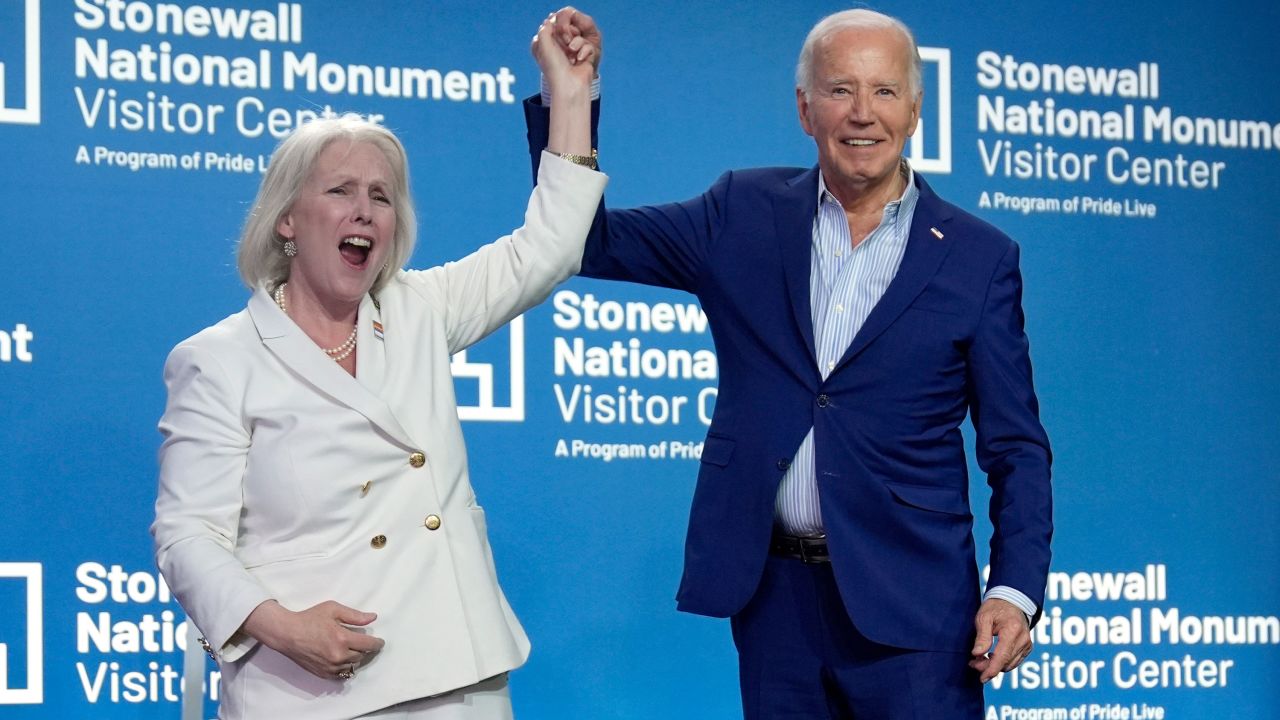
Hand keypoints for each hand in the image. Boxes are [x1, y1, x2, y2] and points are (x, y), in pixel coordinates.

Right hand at [242, 599, 384, 679]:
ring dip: (355, 658)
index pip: (369, 645)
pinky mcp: (323, 673)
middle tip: (364, 643)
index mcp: (343, 639)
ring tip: (352, 649)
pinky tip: (343, 659)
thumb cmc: (310, 618)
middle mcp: (339, 656)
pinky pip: (341, 674)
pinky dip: (345, 667)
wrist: (287, 633)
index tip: (379, 642)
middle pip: (362, 656)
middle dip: (365, 649)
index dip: (377, 643)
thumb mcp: (333, 609)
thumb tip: (373, 617)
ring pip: (352, 665)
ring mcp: (330, 667)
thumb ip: (355, 615)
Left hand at [531, 7, 600, 91]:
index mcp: (544, 45)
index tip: (557, 36)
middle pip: (567, 28)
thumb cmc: (554, 66)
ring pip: (578, 35)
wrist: (570, 85)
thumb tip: (551, 20)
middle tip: (566, 46)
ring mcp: (571, 51)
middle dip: (568, 34)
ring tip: (572, 57)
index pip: (552, 26)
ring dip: (576, 44)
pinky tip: (579, 61)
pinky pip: (588, 44)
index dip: (557, 27)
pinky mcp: (583, 55)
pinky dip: (584, 52)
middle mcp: (557, 47)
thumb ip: (545, 28)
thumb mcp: (542, 43)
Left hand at [968, 598, 1031, 681]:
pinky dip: (1001, 663)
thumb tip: (977, 654)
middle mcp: (1023, 640)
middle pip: (1005, 663)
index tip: (981, 678)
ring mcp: (1027, 645)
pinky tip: (990, 657)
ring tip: (979, 660)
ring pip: (1009, 665)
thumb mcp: (983, 617)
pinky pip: (1013, 662)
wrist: (1012, 601)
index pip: (1002, 656)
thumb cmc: (995, 607)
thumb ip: (981, 636)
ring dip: (994, 666)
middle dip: (988, 667)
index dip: (991, 670)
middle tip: (972, 663)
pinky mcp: (1027, 648)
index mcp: (1013, 630)